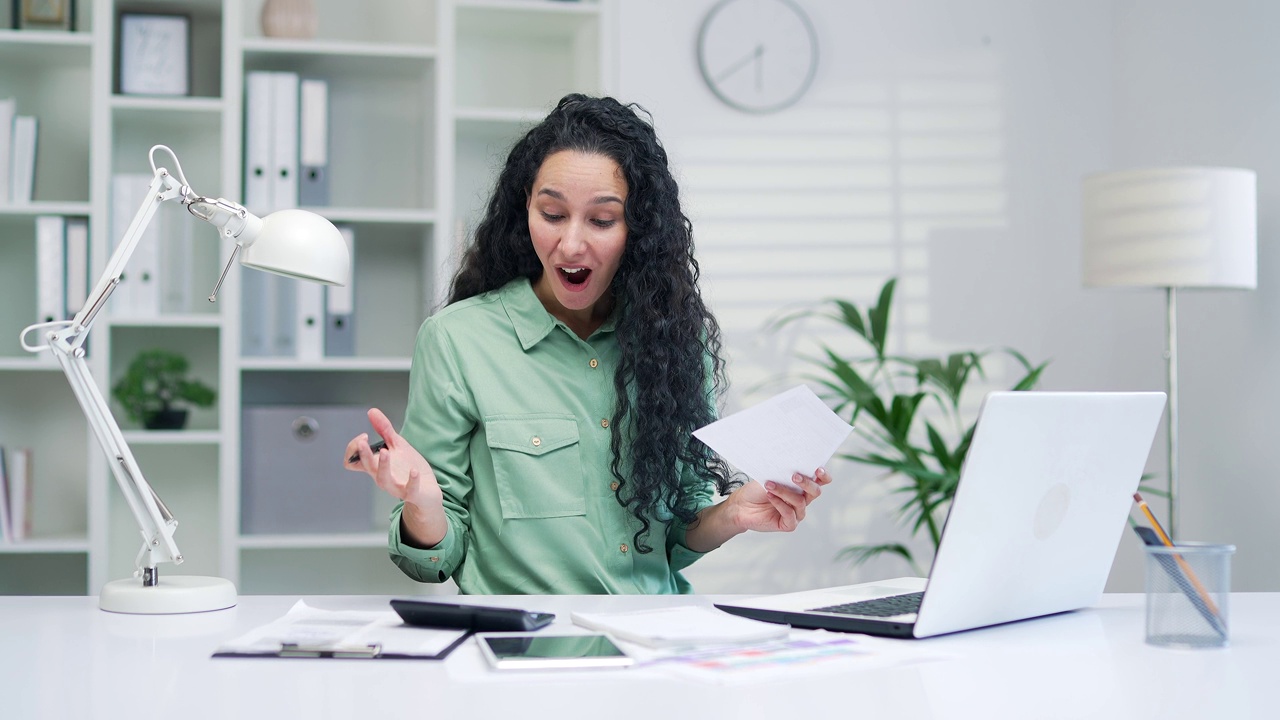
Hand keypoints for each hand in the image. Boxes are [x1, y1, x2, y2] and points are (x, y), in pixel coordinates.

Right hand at [343, 408, 445, 541]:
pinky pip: (409, 490)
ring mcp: (396, 486)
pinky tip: (414, 471)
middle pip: (366, 466)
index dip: (354, 448)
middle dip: (362, 453)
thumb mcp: (397, 445)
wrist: (427, 491)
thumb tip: (371, 411)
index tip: (364, 436)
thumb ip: (384, 430)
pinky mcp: (412, 493)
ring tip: (385, 451)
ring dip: (382, 465)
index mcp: (376, 466)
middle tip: (363, 440)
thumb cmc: (408, 469)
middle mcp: (382, 476)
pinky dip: (411, 480)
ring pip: (382, 480)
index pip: (352, 461)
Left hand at [729, 468, 831, 532]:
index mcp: (802, 486)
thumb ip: (783, 472)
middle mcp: (803, 499)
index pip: (821, 481)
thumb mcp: (770, 476)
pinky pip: (790, 514)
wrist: (741, 505)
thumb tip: (792, 463)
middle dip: (807, 483)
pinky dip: (779, 504)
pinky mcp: (789, 524)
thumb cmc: (756, 490)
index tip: (818, 469)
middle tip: (794, 476)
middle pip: (815, 492)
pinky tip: (770, 496)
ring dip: (784, 492)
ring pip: (800, 502)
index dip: (823, 476)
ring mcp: (797, 513)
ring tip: (769, 485)